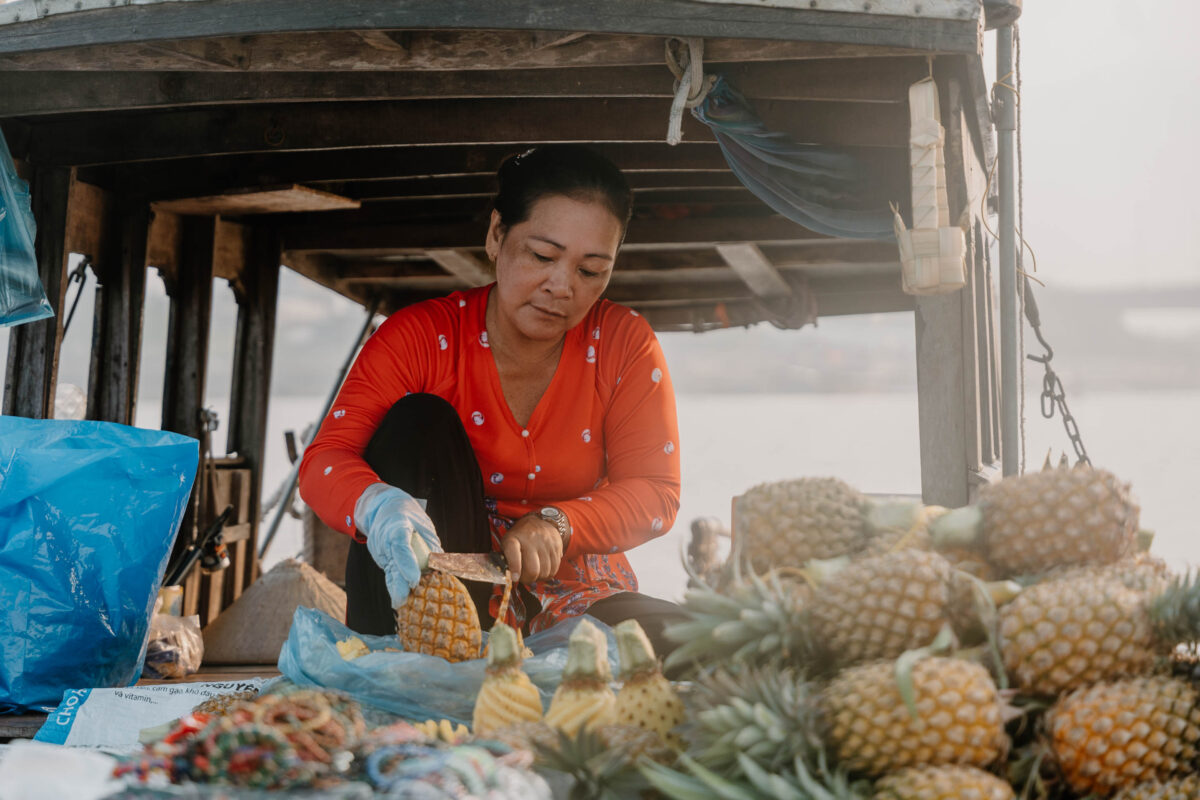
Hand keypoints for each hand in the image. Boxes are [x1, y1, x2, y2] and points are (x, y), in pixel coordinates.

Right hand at [355, 483, 442, 605]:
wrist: (383, 507)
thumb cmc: (409, 516)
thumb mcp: (423, 525)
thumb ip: (431, 545)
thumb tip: (444, 566)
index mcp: (397, 526)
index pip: (401, 546)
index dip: (407, 564)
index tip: (413, 580)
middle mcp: (386, 539)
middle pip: (392, 563)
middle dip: (398, 582)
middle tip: (403, 600)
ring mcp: (381, 549)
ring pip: (389, 571)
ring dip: (395, 588)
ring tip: (400, 604)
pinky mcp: (381, 557)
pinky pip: (389, 573)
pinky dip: (394, 585)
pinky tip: (398, 600)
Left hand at [502, 514, 562, 584]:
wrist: (538, 521)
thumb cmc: (519, 537)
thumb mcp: (508, 543)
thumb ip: (506, 559)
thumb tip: (510, 578)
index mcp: (514, 539)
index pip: (514, 554)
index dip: (515, 568)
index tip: (515, 578)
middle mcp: (530, 539)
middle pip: (533, 570)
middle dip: (528, 579)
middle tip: (525, 578)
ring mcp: (545, 542)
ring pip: (545, 572)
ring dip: (539, 578)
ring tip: (534, 573)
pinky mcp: (556, 545)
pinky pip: (554, 568)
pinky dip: (548, 574)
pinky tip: (543, 570)